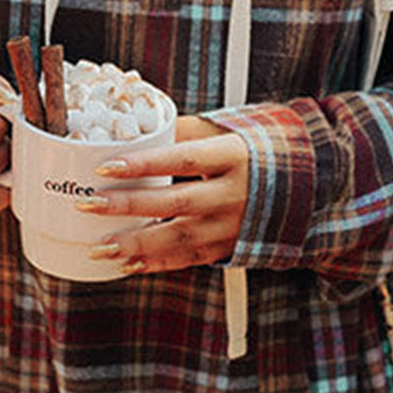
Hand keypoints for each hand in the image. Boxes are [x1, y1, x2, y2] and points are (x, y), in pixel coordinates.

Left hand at [79, 116, 248, 273]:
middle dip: (128, 206)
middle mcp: (234, 194)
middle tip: (88, 203)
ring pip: (180, 238)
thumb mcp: (225, 132)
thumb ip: (183, 130)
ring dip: (136, 244)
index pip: (184, 158)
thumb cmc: (255, 152)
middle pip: (177, 201)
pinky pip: (189, 259)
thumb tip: (138, 128)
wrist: (304, 185)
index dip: (145, 163)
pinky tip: (127, 264)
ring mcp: (233, 225)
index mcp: (233, 157)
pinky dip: (157, 263)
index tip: (106, 165)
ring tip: (99, 246)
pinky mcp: (229, 247)